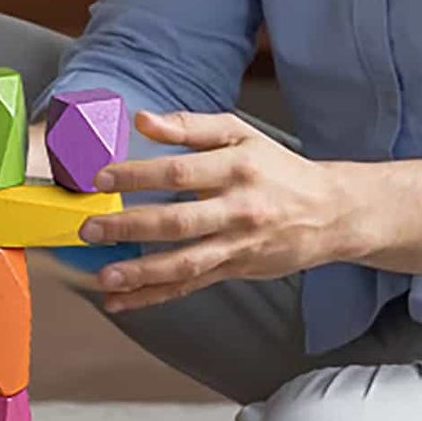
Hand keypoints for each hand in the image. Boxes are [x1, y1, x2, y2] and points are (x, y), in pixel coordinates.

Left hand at [78, 110, 342, 312]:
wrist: (331, 212)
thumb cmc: (276, 167)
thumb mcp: (240, 134)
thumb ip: (190, 125)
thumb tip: (142, 120)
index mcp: (236, 168)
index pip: (179, 172)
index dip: (138, 175)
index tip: (100, 177)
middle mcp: (238, 209)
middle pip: (177, 222)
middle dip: (130, 227)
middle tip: (90, 229)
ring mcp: (237, 244)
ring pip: (184, 263)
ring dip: (141, 272)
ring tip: (104, 276)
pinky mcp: (236, 269)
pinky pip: (190, 285)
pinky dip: (153, 295)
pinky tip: (121, 300)